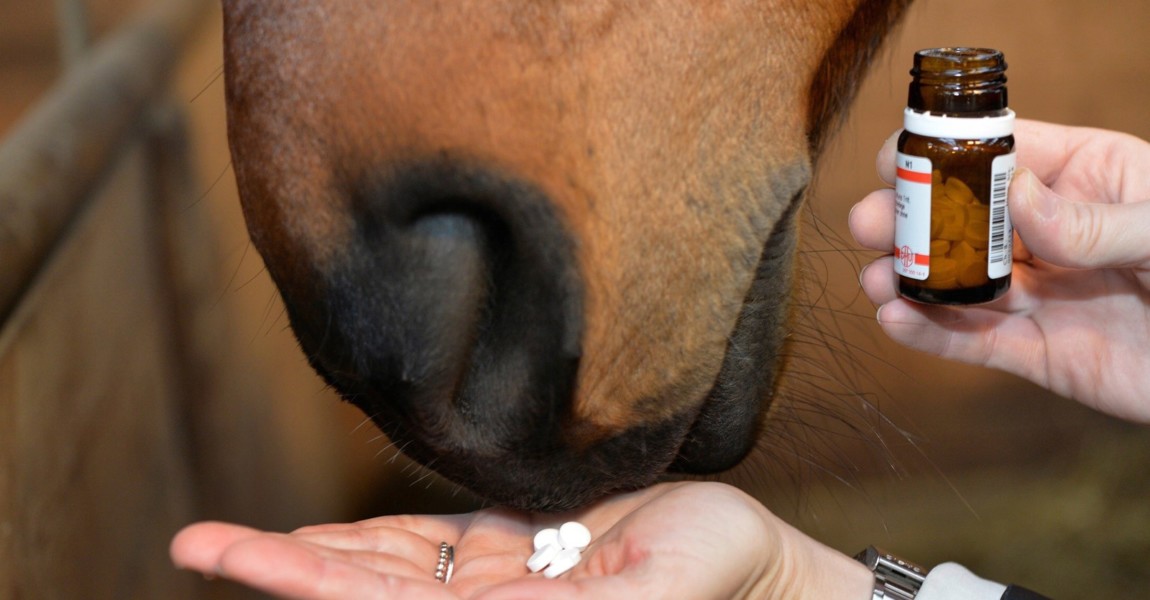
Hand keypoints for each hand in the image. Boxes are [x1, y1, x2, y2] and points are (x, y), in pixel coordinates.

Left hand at [170, 481, 871, 598]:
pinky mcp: (510, 549)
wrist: (751, 564)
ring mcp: (492, 584)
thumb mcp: (645, 598)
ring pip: (381, 568)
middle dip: (281, 569)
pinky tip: (314, 537)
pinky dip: (366, 539)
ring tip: (224, 540)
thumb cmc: (714, 583)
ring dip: (307, 551)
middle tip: (196, 545)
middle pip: (363, 593)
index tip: (242, 561)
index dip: (313, 587)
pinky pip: (425, 543)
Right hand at [851, 119, 1149, 421]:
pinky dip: (927, 332)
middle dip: (909, 217)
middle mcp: (1050, 231)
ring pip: (957, 280)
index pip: (1002, 153)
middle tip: (869, 225)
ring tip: (874, 281)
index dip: (944, 152)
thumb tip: (1012, 198)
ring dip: (908, 277)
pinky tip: (894, 319)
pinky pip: (971, 340)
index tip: (897, 160)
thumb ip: (1094, 218)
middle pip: (963, 217)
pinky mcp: (1035, 350)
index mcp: (1084, 177)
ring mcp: (1039, 291)